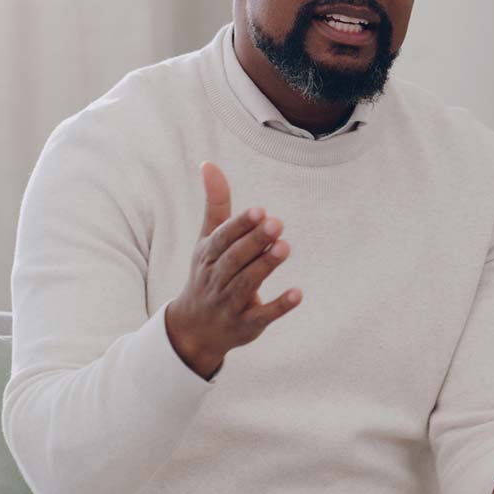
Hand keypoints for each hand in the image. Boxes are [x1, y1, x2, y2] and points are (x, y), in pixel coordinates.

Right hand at [165, 162, 302, 377]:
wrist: (195, 329)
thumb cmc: (208, 273)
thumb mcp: (208, 240)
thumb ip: (215, 204)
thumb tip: (209, 164)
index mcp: (207, 256)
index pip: (223, 238)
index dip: (240, 224)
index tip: (260, 210)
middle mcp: (216, 279)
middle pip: (235, 259)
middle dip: (255, 242)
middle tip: (277, 223)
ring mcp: (229, 304)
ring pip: (247, 284)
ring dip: (266, 266)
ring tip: (285, 247)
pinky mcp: (246, 325)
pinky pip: (262, 316)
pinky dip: (279, 306)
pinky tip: (298, 294)